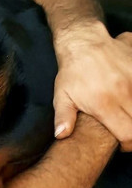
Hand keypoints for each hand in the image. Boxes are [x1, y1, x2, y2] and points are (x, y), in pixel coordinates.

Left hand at [53, 24, 131, 150]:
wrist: (84, 42)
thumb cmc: (72, 72)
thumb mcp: (62, 96)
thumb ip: (64, 117)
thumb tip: (61, 135)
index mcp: (104, 105)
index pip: (129, 134)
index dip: (129, 145)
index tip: (123, 144)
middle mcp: (124, 94)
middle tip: (126, 131)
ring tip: (125, 112)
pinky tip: (128, 93)